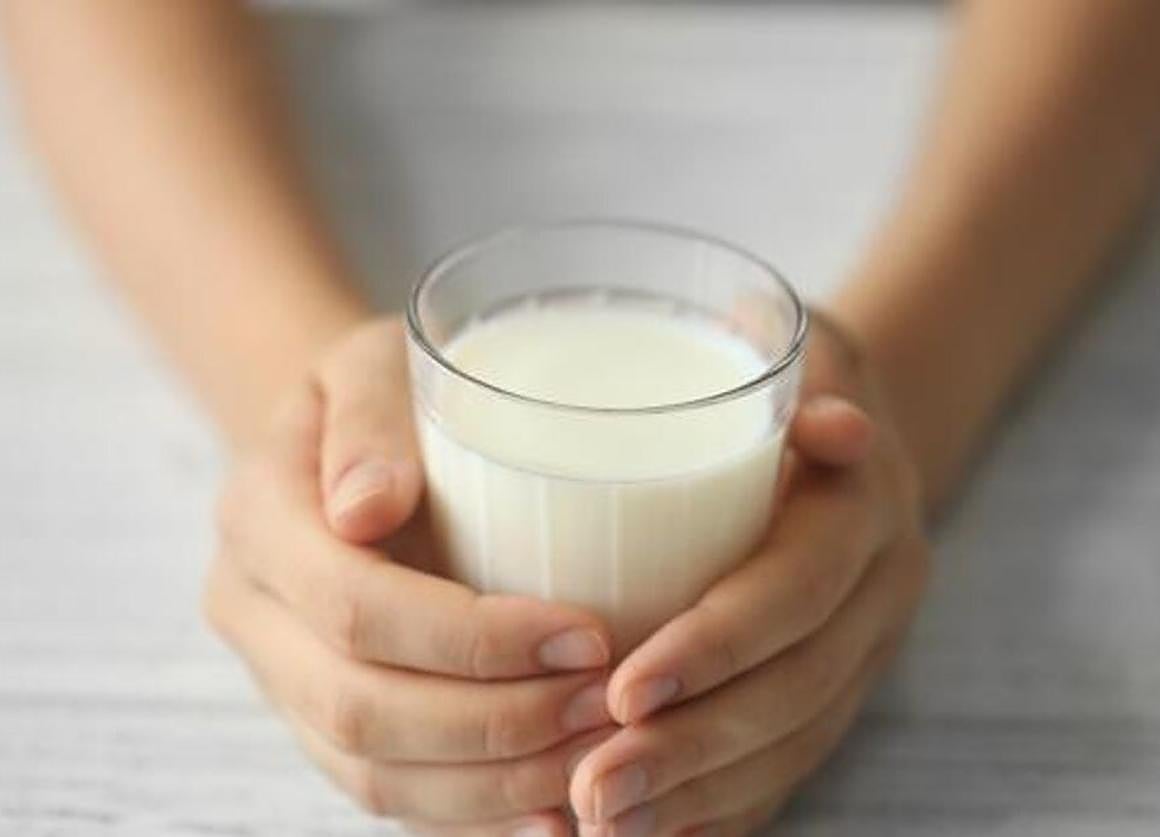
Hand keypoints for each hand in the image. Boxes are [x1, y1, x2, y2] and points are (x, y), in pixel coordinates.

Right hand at [205, 319, 617, 835]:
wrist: (343, 441)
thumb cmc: (381, 391)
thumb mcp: (372, 364)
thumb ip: (369, 420)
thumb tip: (367, 510)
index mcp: (259, 520)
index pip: (355, 607)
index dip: (471, 639)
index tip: (585, 635)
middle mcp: (255, 612)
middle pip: (363, 709)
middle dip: (496, 724)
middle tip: (604, 706)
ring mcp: (283, 678)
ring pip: (374, 774)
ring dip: (494, 786)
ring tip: (597, 766)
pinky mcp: (324, 720)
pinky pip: (390, 795)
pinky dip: (473, 816)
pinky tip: (551, 817)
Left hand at [568, 310, 930, 835]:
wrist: (851, 424)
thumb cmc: (779, 384)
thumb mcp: (788, 358)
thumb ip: (794, 384)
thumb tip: (829, 425)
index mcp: (862, 508)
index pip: (795, 590)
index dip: (716, 647)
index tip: (622, 689)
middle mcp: (877, 589)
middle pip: (795, 689)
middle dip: (694, 746)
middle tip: (593, 786)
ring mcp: (865, 647)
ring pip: (794, 743)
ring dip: (700, 793)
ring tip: (602, 823)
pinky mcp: (839, 687)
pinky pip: (793, 765)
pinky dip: (727, 807)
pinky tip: (656, 833)